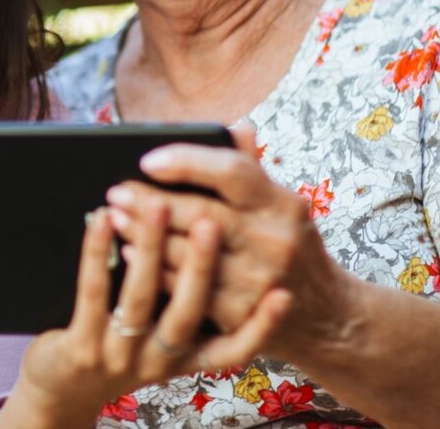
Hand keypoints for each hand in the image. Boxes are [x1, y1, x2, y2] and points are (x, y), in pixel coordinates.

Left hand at [0, 196, 290, 428]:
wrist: (63, 392)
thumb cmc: (122, 345)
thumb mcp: (163, 331)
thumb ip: (194, 288)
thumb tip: (223, 219)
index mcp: (187, 356)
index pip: (235, 348)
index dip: (262, 325)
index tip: (285, 296)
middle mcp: (160, 360)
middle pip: (189, 312)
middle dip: (202, 267)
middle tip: (211, 223)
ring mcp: (120, 356)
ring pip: (142, 298)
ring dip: (149, 248)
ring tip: (156, 207)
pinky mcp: (81, 347)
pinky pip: (92, 293)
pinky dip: (97, 253)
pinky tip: (101, 222)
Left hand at [109, 126, 357, 363]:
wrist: (324, 315)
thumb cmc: (290, 245)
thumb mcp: (283, 205)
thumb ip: (253, 168)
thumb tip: (237, 124)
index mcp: (284, 204)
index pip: (232, 171)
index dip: (187, 162)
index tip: (148, 160)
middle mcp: (274, 241)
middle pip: (201, 214)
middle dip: (150, 201)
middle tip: (116, 192)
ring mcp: (257, 281)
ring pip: (186, 253)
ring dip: (143, 235)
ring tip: (114, 218)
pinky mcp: (239, 315)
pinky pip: (184, 288)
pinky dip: (153, 268)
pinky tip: (131, 253)